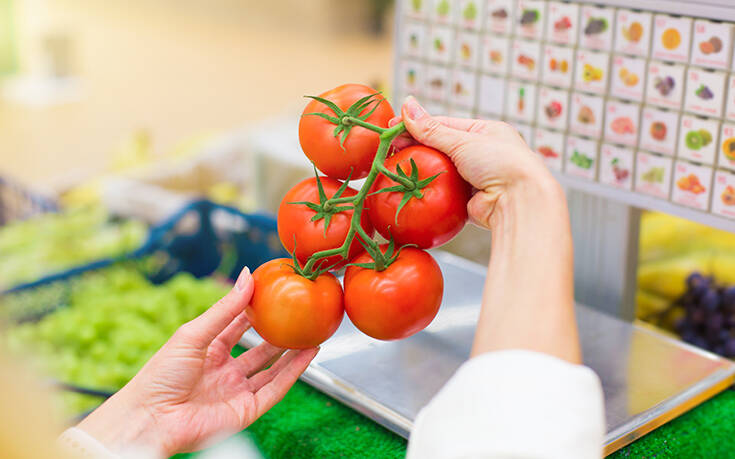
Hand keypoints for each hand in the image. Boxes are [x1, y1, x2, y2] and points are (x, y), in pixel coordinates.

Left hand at [77, 267, 317, 456]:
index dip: (256, 310)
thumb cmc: (160, 376)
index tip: (275, 291)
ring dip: (293, 352)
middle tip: (299, 313)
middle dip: (280, 332)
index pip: (238, 327)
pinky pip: (276, 389)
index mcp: (208, 351)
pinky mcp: (246, 410)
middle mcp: (224, 372)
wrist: (150, 419)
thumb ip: (225, 308)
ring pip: (272, 369)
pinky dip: (294, 372)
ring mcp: (236, 391)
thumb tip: (248, 275)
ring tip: (313, 332)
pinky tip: (309, 353)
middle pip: (259, 349)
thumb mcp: (194, 333)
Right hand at [391, 96, 561, 228]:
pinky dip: (432, 192)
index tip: (392, 129)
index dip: (417, 126)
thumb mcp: (463, 141)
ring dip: (423, 172)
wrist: (521, 202)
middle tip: (389, 151)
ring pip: (442, 172)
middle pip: (441, 149)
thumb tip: (407, 104)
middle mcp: (484, 153)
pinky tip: (413, 191)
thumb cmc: (501, 164)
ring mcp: (478, 178)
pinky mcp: (472, 201)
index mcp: (486, 132)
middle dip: (417, 149)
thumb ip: (431, 128)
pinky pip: (446, 194)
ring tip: (396, 170)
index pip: (444, 125)